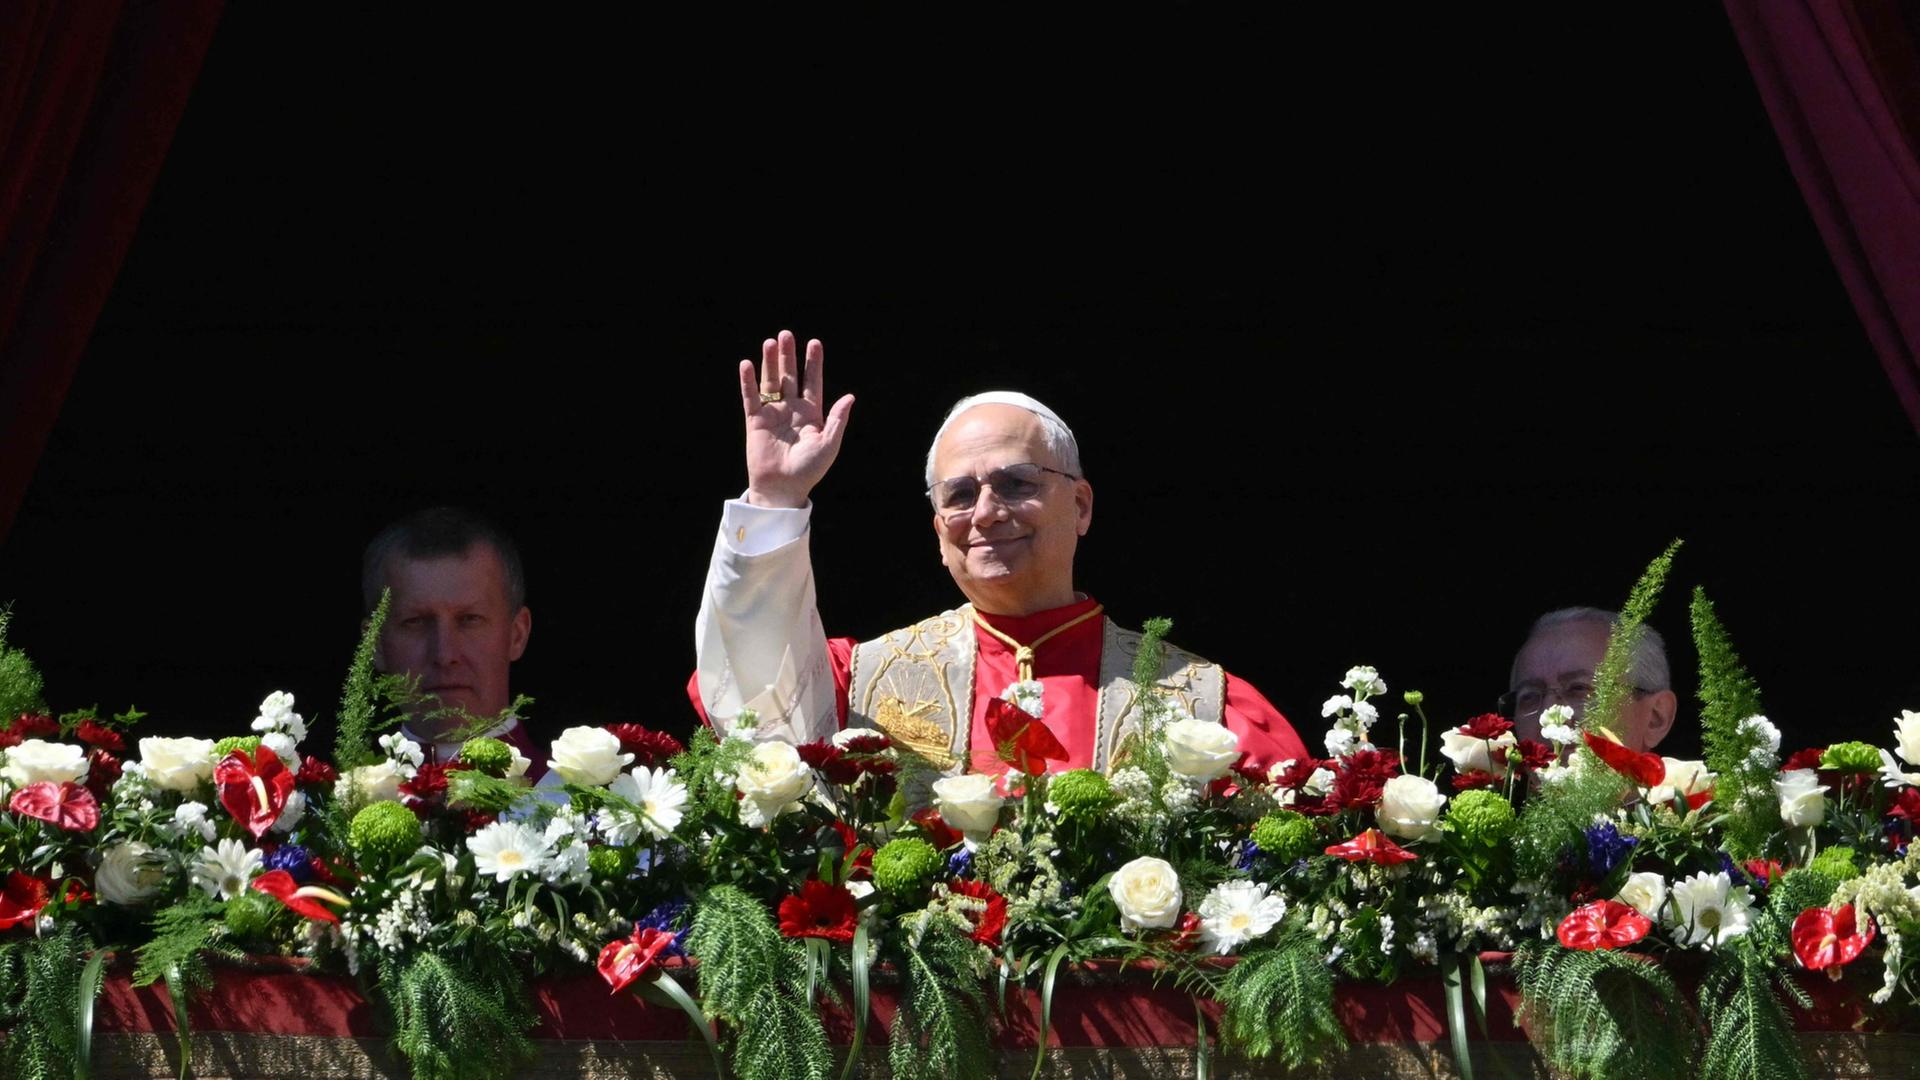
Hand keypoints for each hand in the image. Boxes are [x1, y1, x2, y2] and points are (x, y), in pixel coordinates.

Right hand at [738, 330, 853, 507]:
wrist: (783, 488)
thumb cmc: (809, 470)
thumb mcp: (828, 444)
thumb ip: (837, 419)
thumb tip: (850, 396)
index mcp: (812, 414)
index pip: (812, 382)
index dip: (813, 363)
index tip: (814, 343)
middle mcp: (792, 409)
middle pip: (790, 376)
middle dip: (789, 355)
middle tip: (786, 334)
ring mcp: (773, 413)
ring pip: (771, 382)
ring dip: (770, 362)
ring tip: (770, 342)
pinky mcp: (755, 421)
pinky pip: (751, 397)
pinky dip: (748, 381)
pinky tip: (747, 364)